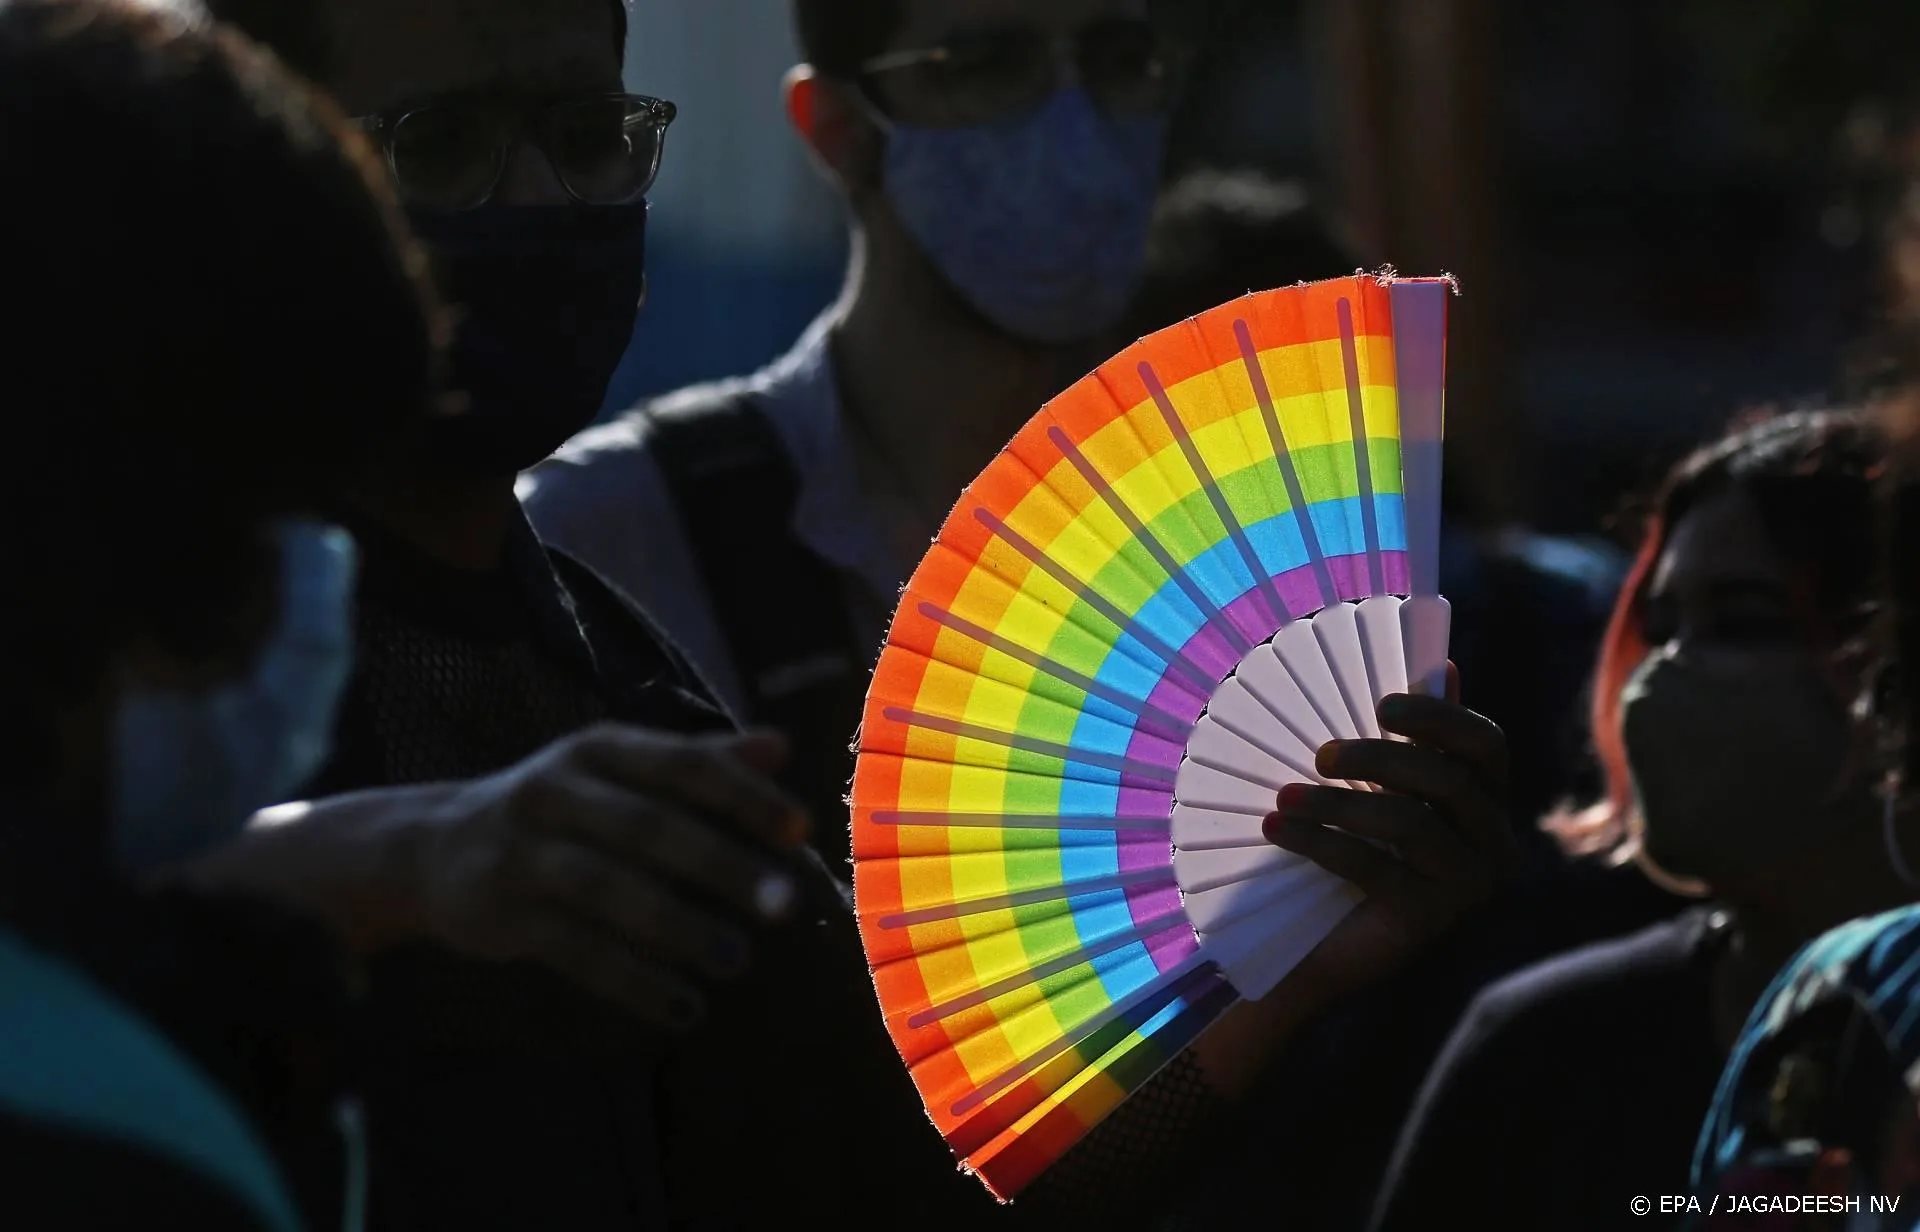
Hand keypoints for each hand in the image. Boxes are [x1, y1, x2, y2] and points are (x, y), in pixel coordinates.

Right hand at [412, 723, 809, 1032]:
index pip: (681, 765)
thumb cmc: (557, 809)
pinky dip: (633, 982)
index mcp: (598, 751)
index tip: (800, 830)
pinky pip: (576, 951)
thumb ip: (698, 763)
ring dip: (679, 928)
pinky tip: (684, 1008)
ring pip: (609, 891)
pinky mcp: (501, 915)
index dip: (742, 796)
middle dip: (722, 865)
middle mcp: (556, 792)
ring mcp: (523, 854)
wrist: (429, 849)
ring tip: (738, 961)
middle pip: (649, 827)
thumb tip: (781, 748)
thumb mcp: (618, 772)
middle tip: (785, 906)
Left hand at [1261, 662, 1513, 1000]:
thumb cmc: (1357, 852)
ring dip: (1338, 802)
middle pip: (1447, 780)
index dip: (1438, 716)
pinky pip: (1375, 867)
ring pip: (1409, 823)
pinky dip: (1320, 841)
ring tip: (1283, 796)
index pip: (1487, 744)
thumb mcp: (1383, 791)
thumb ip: (1415, 738)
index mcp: (1489, 804)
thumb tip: (1443, 663)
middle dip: (1378, 758)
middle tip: (1320, 755)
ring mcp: (1467, 888)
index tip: (1381, 704)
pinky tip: (1278, 828)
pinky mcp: (1428, 921)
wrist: (1324, 948)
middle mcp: (1494, 846)